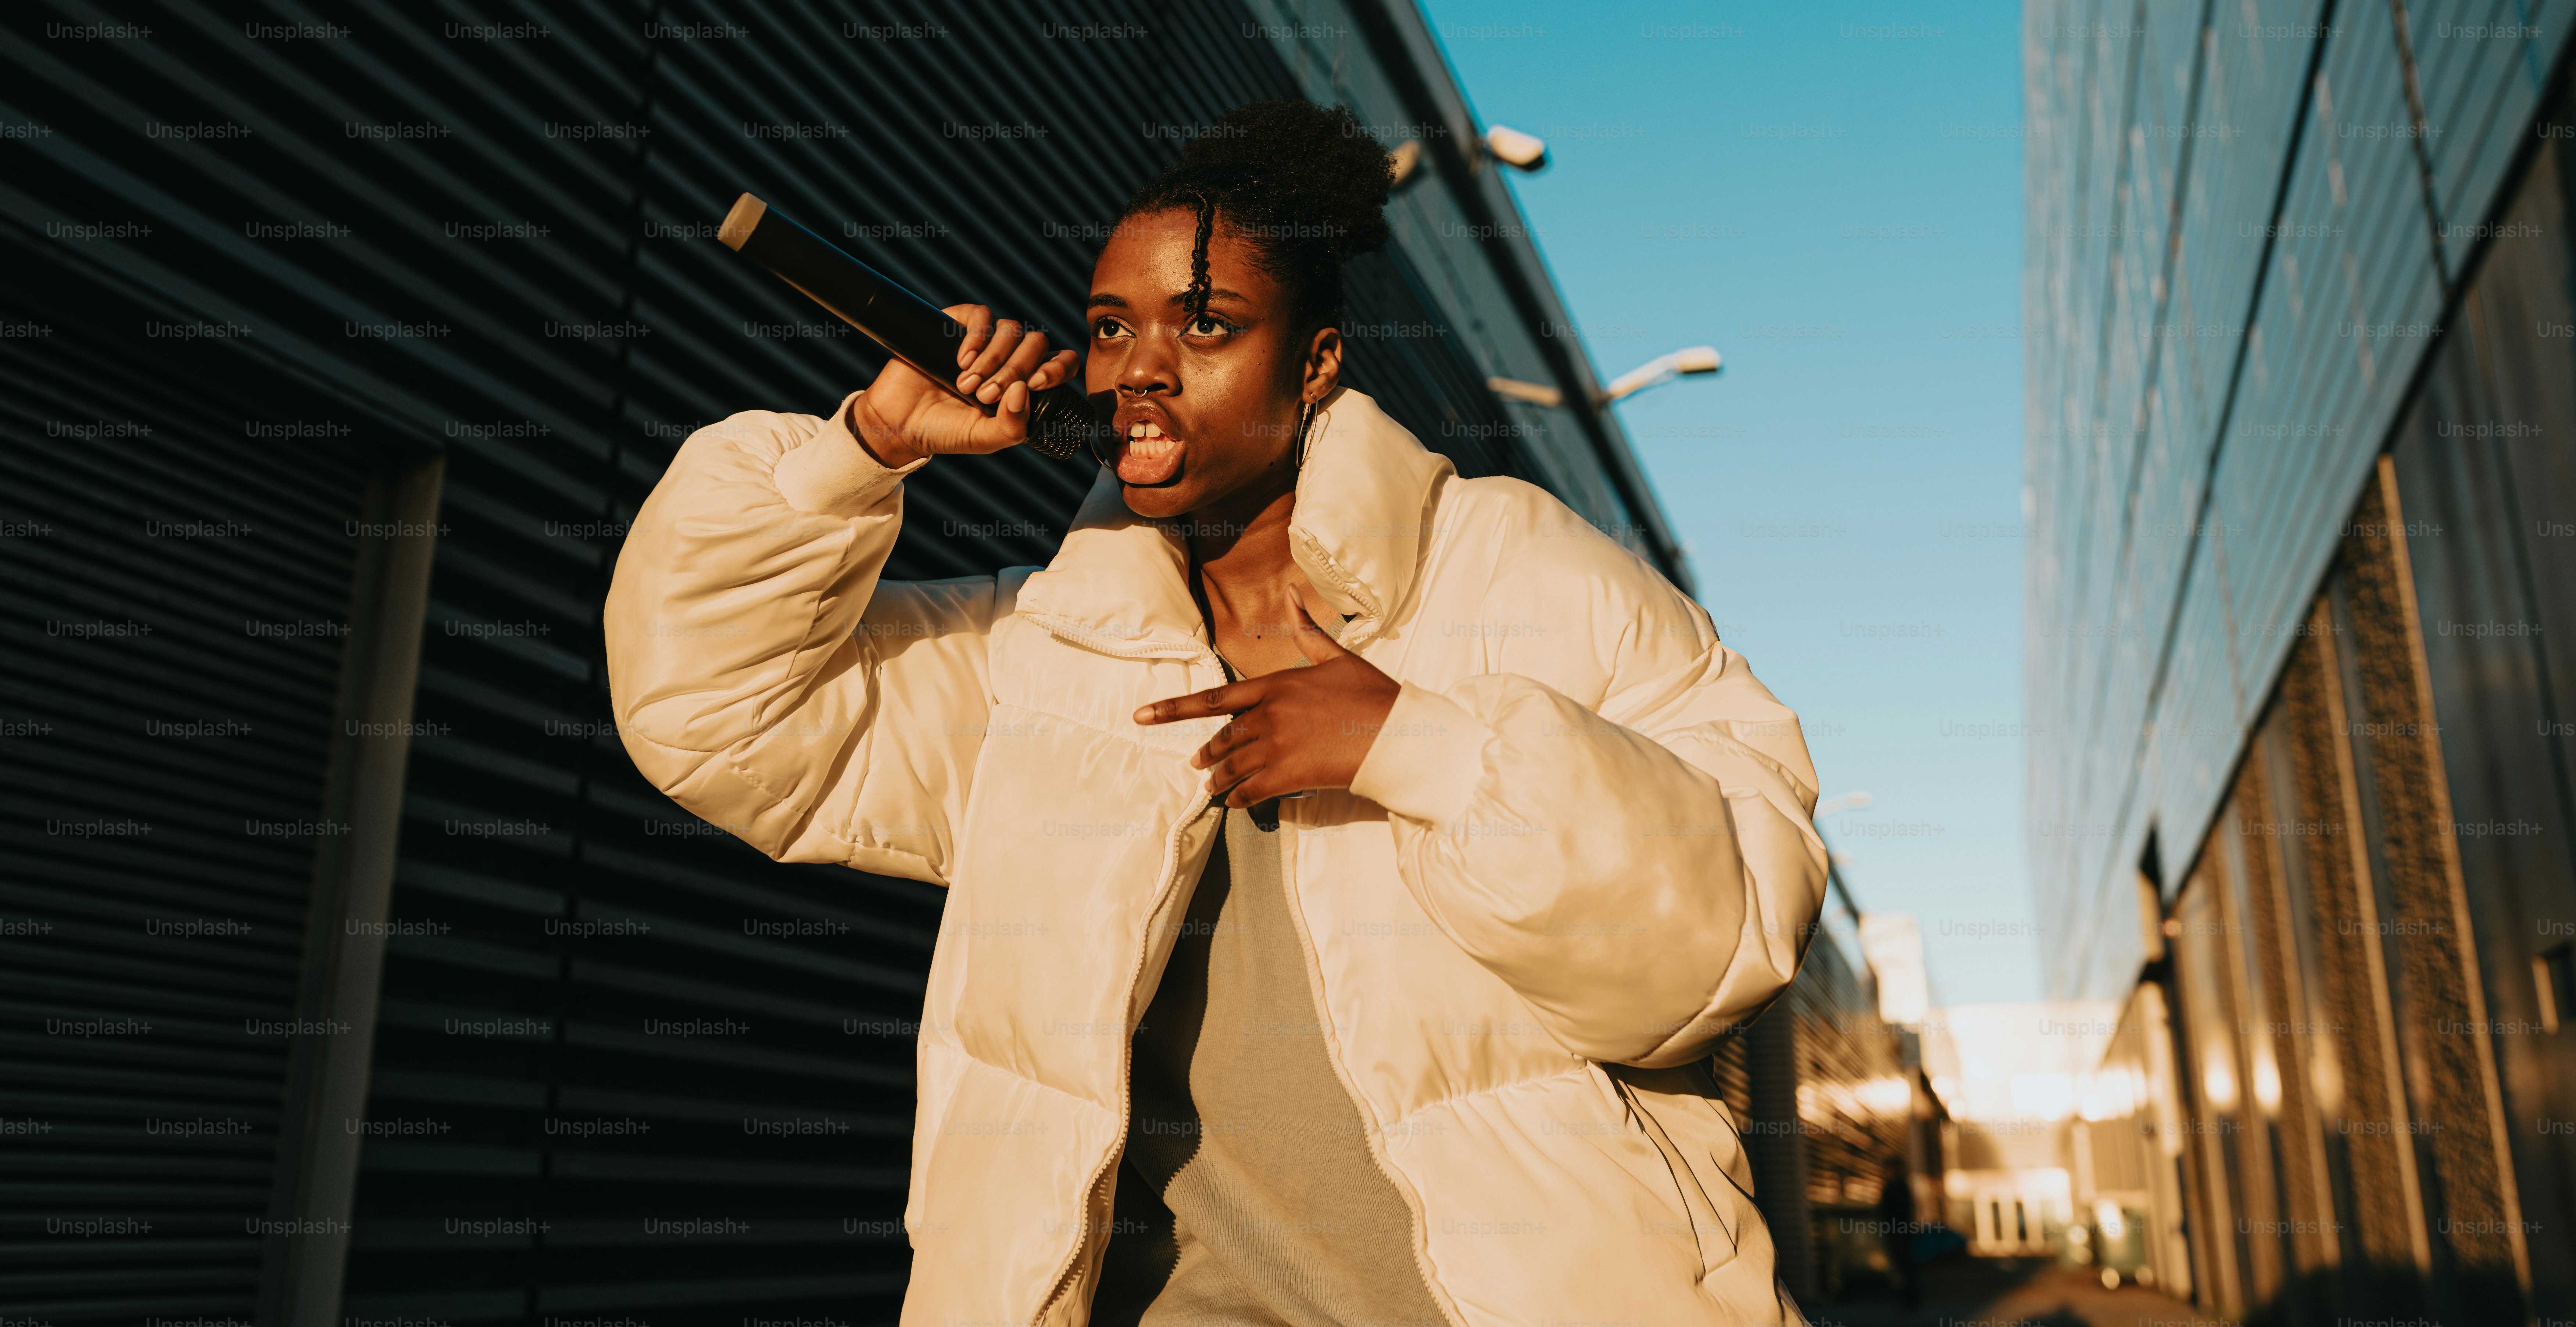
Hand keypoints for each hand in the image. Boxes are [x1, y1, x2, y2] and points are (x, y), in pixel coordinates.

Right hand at [849, 303, 1079, 465]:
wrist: (901, 422)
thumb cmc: (946, 431)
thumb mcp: (986, 438)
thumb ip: (1013, 426)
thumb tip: (1025, 391)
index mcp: (1025, 383)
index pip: (1061, 362)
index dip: (1058, 367)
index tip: (1037, 383)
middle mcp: (1009, 358)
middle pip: (1036, 343)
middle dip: (1015, 370)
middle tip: (985, 396)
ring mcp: (985, 340)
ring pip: (1012, 329)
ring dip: (992, 360)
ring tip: (966, 386)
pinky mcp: (958, 325)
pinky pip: (982, 315)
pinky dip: (977, 337)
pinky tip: (962, 361)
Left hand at [1133, 604, 1401, 806]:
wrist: (1396, 732)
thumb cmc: (1369, 693)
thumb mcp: (1336, 656)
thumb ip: (1306, 629)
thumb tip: (1292, 592)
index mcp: (1276, 685)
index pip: (1213, 697)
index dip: (1173, 708)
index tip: (1142, 716)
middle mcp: (1269, 715)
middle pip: (1221, 738)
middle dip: (1206, 753)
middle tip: (1196, 765)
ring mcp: (1278, 746)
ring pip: (1232, 766)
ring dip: (1220, 779)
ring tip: (1213, 788)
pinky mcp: (1291, 774)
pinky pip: (1251, 790)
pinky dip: (1239, 797)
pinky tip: (1236, 803)